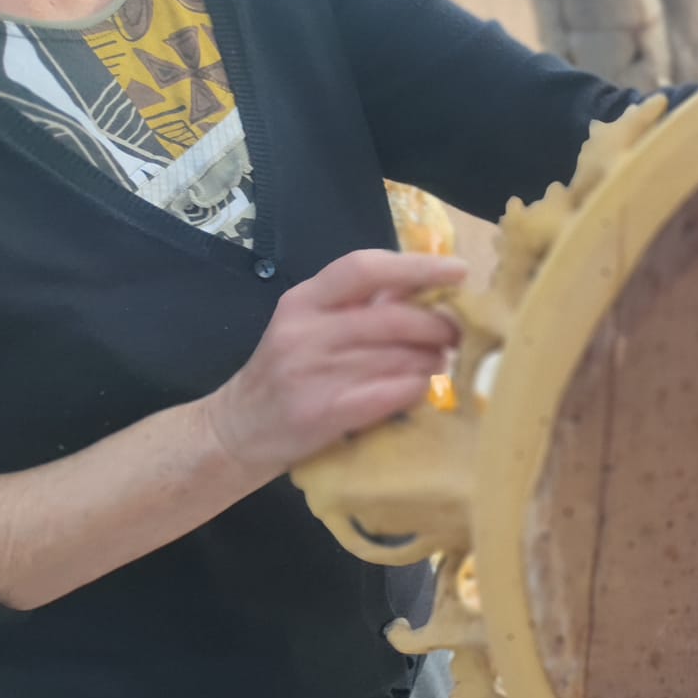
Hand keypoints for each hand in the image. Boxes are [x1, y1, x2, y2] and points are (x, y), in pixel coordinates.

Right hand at [205, 250, 466, 475]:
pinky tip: (424, 390)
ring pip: (401, 357)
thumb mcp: (310, 327)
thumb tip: (428, 288)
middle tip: (456, 335)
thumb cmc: (288, 374)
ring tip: (442, 363)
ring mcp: (313, 372)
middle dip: (438, 326)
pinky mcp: (326, 411)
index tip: (459, 271)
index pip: (364, 268)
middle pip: (393, 318)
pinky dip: (419, 389)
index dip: (417, 267)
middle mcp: (305, 331)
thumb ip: (360, 306)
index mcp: (304, 300)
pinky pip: (394, 393)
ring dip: (434, 360)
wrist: (239, 430)